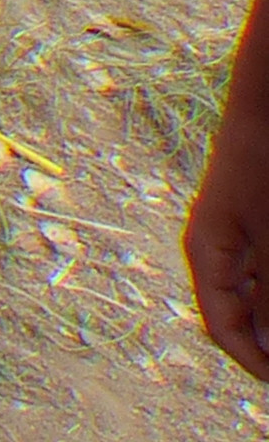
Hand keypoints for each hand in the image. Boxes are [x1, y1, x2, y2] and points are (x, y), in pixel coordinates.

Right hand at [190, 103, 268, 376]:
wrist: (264, 105)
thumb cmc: (265, 167)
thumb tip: (267, 349)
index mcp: (206, 254)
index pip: (222, 328)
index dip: (254, 363)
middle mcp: (213, 248)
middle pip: (236, 313)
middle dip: (265, 337)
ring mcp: (232, 234)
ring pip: (251, 292)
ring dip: (268, 310)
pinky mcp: (250, 222)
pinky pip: (257, 269)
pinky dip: (267, 286)